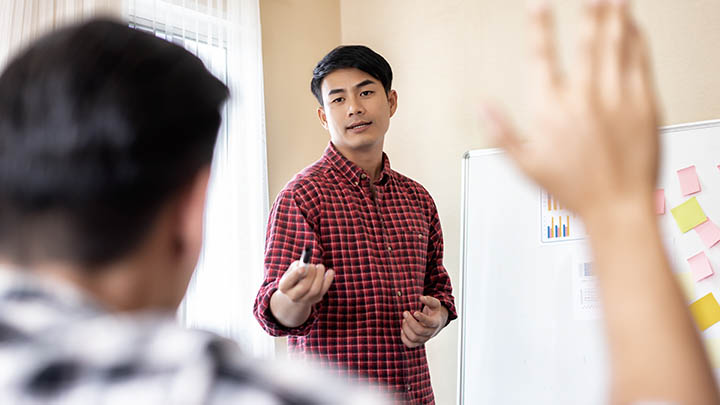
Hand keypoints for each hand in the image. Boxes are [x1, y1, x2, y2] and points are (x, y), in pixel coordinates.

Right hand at [277, 261, 333, 305]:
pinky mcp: (315, 299)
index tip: (303, 267)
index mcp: (284, 286)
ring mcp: (305, 300)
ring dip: (320, 276)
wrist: (297, 290)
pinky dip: (328, 280)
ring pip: (315, 290)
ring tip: (320, 267)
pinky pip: (323, 290)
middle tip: (313, 266)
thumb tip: (306, 264)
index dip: (296, 274)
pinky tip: (330, 271)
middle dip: (311, 275)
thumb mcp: (293, 269)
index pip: (289, 281)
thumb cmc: (295, 275)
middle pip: (304, 287)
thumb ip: (298, 265)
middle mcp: (293, 296)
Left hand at [401, 296, 447, 347]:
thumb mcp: (435, 304)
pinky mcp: (419, 343)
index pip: (429, 323)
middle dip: (410, 322)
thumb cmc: (434, 311)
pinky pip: (410, 344)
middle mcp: (431, 332)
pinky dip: (404, 338)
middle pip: (420, 331)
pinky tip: (403, 329)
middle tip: (405, 313)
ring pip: (414, 338)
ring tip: (404, 320)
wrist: (436, 321)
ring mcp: (425, 339)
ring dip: (406, 328)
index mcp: (436, 322)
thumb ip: (429, 300)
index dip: (422, 318)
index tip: (415, 312)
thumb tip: (421, 298)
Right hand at [483, 0, 658, 222]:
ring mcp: (616, 99)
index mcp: (551, 111)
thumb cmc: (574, 191)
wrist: (618, 208)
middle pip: (586, 42)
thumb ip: (501, 132)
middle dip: (589, 12)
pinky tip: (634, 28)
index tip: (538, 7)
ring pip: (616, 45)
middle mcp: (583, 99)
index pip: (541, 57)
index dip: (539, 27)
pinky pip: (640, 62)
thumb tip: (483, 108)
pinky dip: (637, 40)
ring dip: (616, 17)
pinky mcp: (643, 105)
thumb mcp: (525, 166)